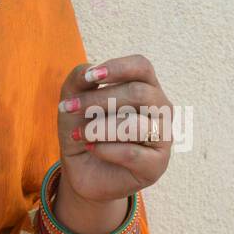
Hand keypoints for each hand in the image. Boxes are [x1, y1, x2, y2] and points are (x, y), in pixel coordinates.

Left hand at [55, 55, 171, 205]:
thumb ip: (80, 79)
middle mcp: (161, 109)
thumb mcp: (73, 98)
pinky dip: (104, 149)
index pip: (142, 66)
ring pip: (135, 125)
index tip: (90, 77)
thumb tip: (90, 72)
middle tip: (69, 107)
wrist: (81, 167)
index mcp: (146, 86)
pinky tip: (90, 147)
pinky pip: (131, 153)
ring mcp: (163, 137)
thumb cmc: (83, 126)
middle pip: (139, 93)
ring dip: (98, 128)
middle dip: (98, 100)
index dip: (117, 68)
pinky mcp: (157, 164)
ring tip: (79, 134)